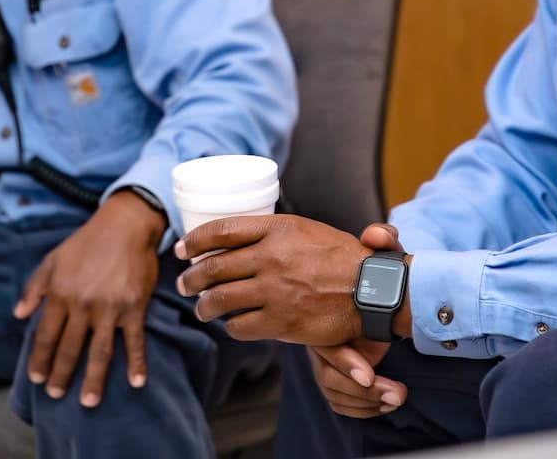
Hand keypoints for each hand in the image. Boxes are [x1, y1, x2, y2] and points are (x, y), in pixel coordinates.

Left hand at [14, 190, 165, 406]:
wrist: (125, 225)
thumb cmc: (87, 242)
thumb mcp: (53, 259)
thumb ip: (34, 288)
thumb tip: (19, 315)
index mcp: (60, 293)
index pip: (46, 335)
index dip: (39, 359)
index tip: (35, 378)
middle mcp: (83, 304)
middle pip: (70, 349)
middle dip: (61, 375)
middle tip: (55, 394)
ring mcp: (110, 308)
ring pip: (99, 352)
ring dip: (94, 379)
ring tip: (88, 402)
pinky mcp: (134, 307)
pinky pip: (134, 340)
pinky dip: (137, 362)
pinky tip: (137, 382)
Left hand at [175, 214, 369, 344]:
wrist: (373, 290)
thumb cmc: (347, 259)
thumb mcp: (314, 230)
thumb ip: (281, 231)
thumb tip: (252, 230)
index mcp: (279, 228)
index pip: (222, 230)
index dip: (195, 240)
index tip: (183, 249)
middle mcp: (272, 256)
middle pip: (214, 267)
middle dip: (192, 279)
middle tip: (185, 284)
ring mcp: (274, 290)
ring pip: (220, 300)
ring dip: (205, 306)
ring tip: (202, 309)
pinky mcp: (281, 321)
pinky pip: (240, 326)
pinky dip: (231, 327)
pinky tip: (233, 325)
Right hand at [307, 224, 410, 417]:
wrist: (377, 294)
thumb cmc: (375, 276)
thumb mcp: (382, 256)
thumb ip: (383, 241)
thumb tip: (377, 234)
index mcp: (324, 315)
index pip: (327, 347)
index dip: (348, 363)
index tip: (369, 376)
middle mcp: (320, 340)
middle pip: (329, 378)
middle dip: (363, 393)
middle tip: (397, 394)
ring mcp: (326, 360)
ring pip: (335, 394)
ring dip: (367, 402)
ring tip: (398, 396)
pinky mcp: (336, 375)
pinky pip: (340, 402)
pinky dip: (364, 407)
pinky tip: (386, 402)